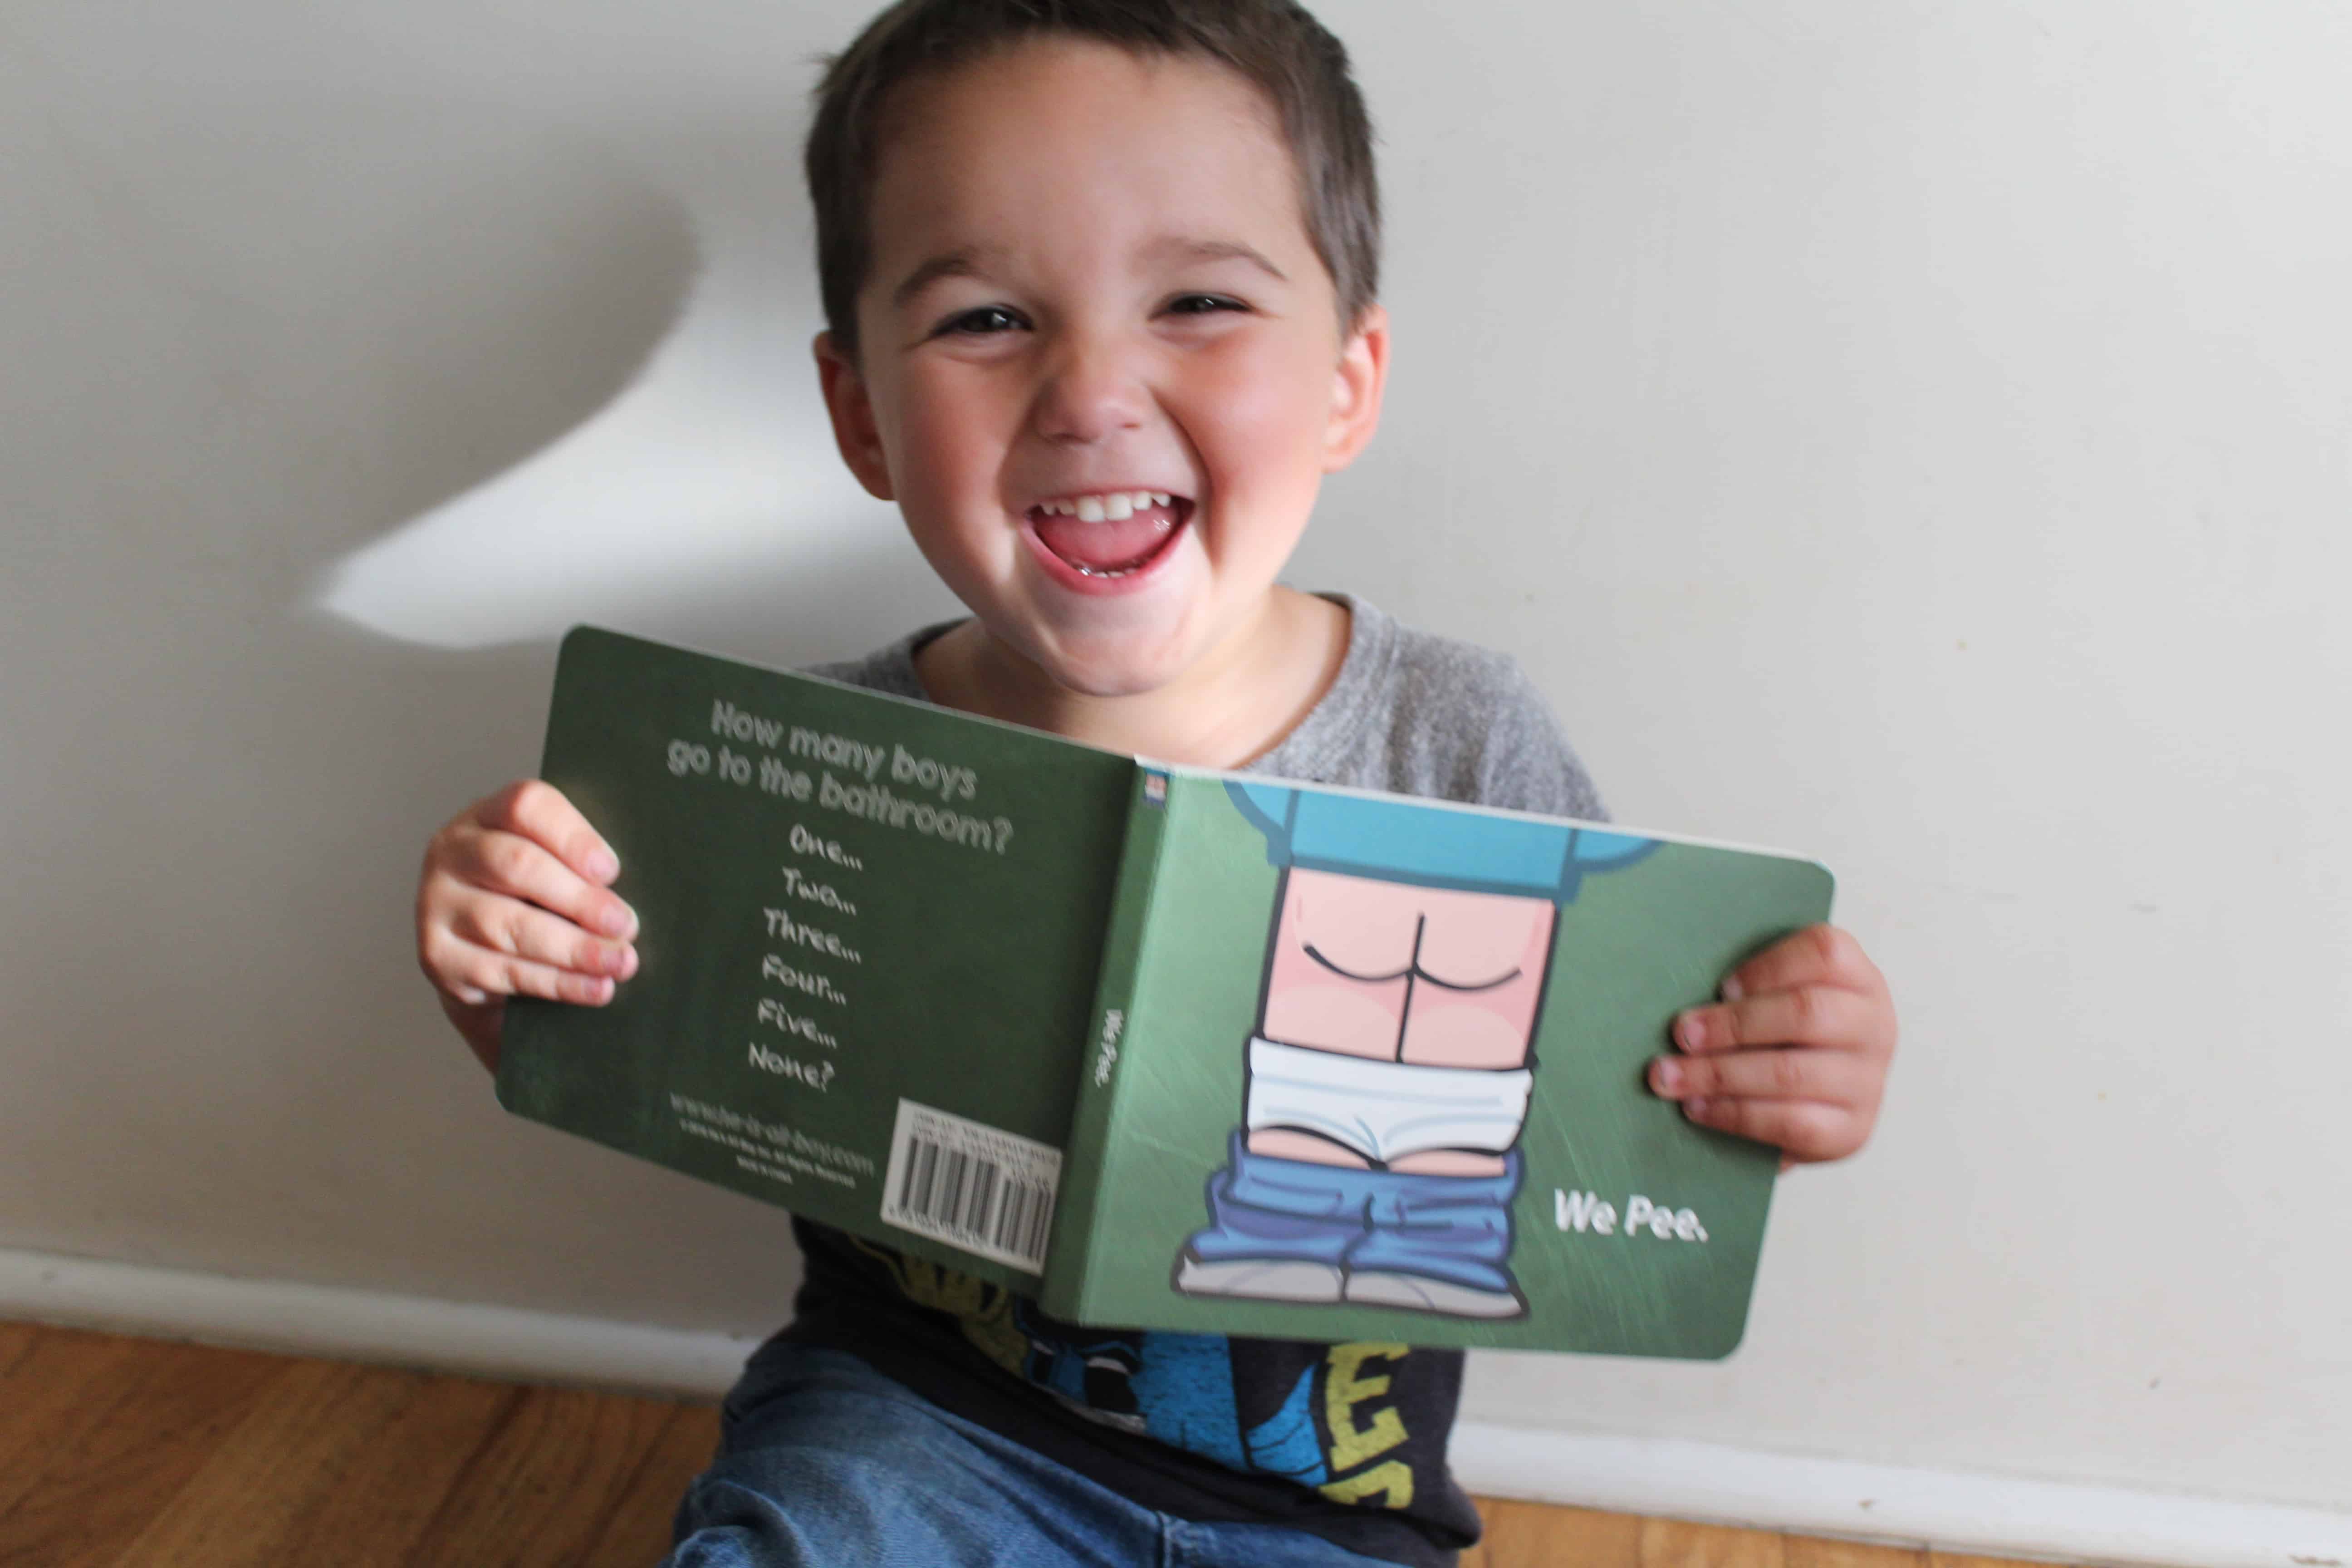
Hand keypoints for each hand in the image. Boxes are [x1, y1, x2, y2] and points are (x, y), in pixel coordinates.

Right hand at [415, 780, 639, 1074]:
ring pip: (509, 925)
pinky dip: (556, 983)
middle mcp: (453, 852)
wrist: (477, 953)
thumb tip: (642, 888)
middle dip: (580, 899)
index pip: (526, 806)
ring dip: (574, 948)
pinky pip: (502, 971)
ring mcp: (437, 904)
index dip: (573, 837)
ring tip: (621, 961)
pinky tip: (594, 988)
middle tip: (626, 924)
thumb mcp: (554, 867)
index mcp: (487, 816)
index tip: (611, 870)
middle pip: (517, 865)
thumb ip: (582, 866)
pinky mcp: (439, 957)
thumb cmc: (533, 898)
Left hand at [1646, 924, 1893, 1167]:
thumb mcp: (1777, 998)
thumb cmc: (1783, 1038)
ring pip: (1791, 1072)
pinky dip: (1734, 1114)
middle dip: (1734, 1024)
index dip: (1769, 967)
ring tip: (1670, 1076)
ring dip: (1719, 1074)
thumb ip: (1749, 989)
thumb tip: (1690, 1004)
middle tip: (1682, 1033)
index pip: (1826, 953)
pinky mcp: (1851, 1132)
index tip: (1722, 987)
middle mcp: (1874, 1027)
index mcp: (1858, 979)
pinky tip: (1698, 1107)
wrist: (1816, 1106)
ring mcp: (1867, 1083)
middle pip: (1807, 1013)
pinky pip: (1791, 1124)